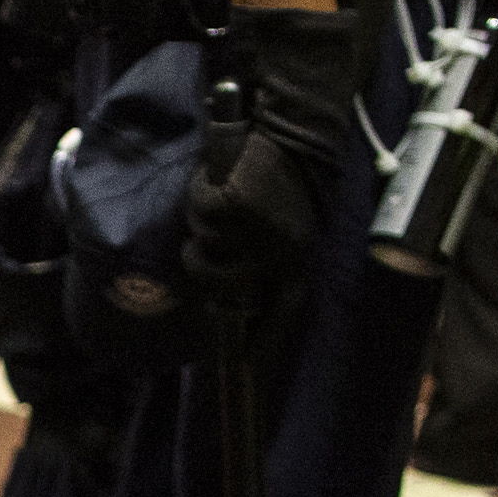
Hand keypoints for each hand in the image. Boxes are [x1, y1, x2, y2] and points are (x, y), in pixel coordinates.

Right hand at [185, 6, 363, 314]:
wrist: (297, 131)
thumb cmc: (286, 179)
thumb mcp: (283, 229)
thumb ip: (263, 263)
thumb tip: (233, 306)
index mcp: (298, 263)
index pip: (280, 318)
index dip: (257, 343)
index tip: (238, 365)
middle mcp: (280, 254)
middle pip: (220, 289)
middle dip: (204, 268)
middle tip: (206, 243)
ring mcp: (256, 232)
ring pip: (201, 252)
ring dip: (200, 228)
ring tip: (221, 203)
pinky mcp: (235, 207)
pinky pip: (198, 213)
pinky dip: (198, 195)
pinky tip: (218, 179)